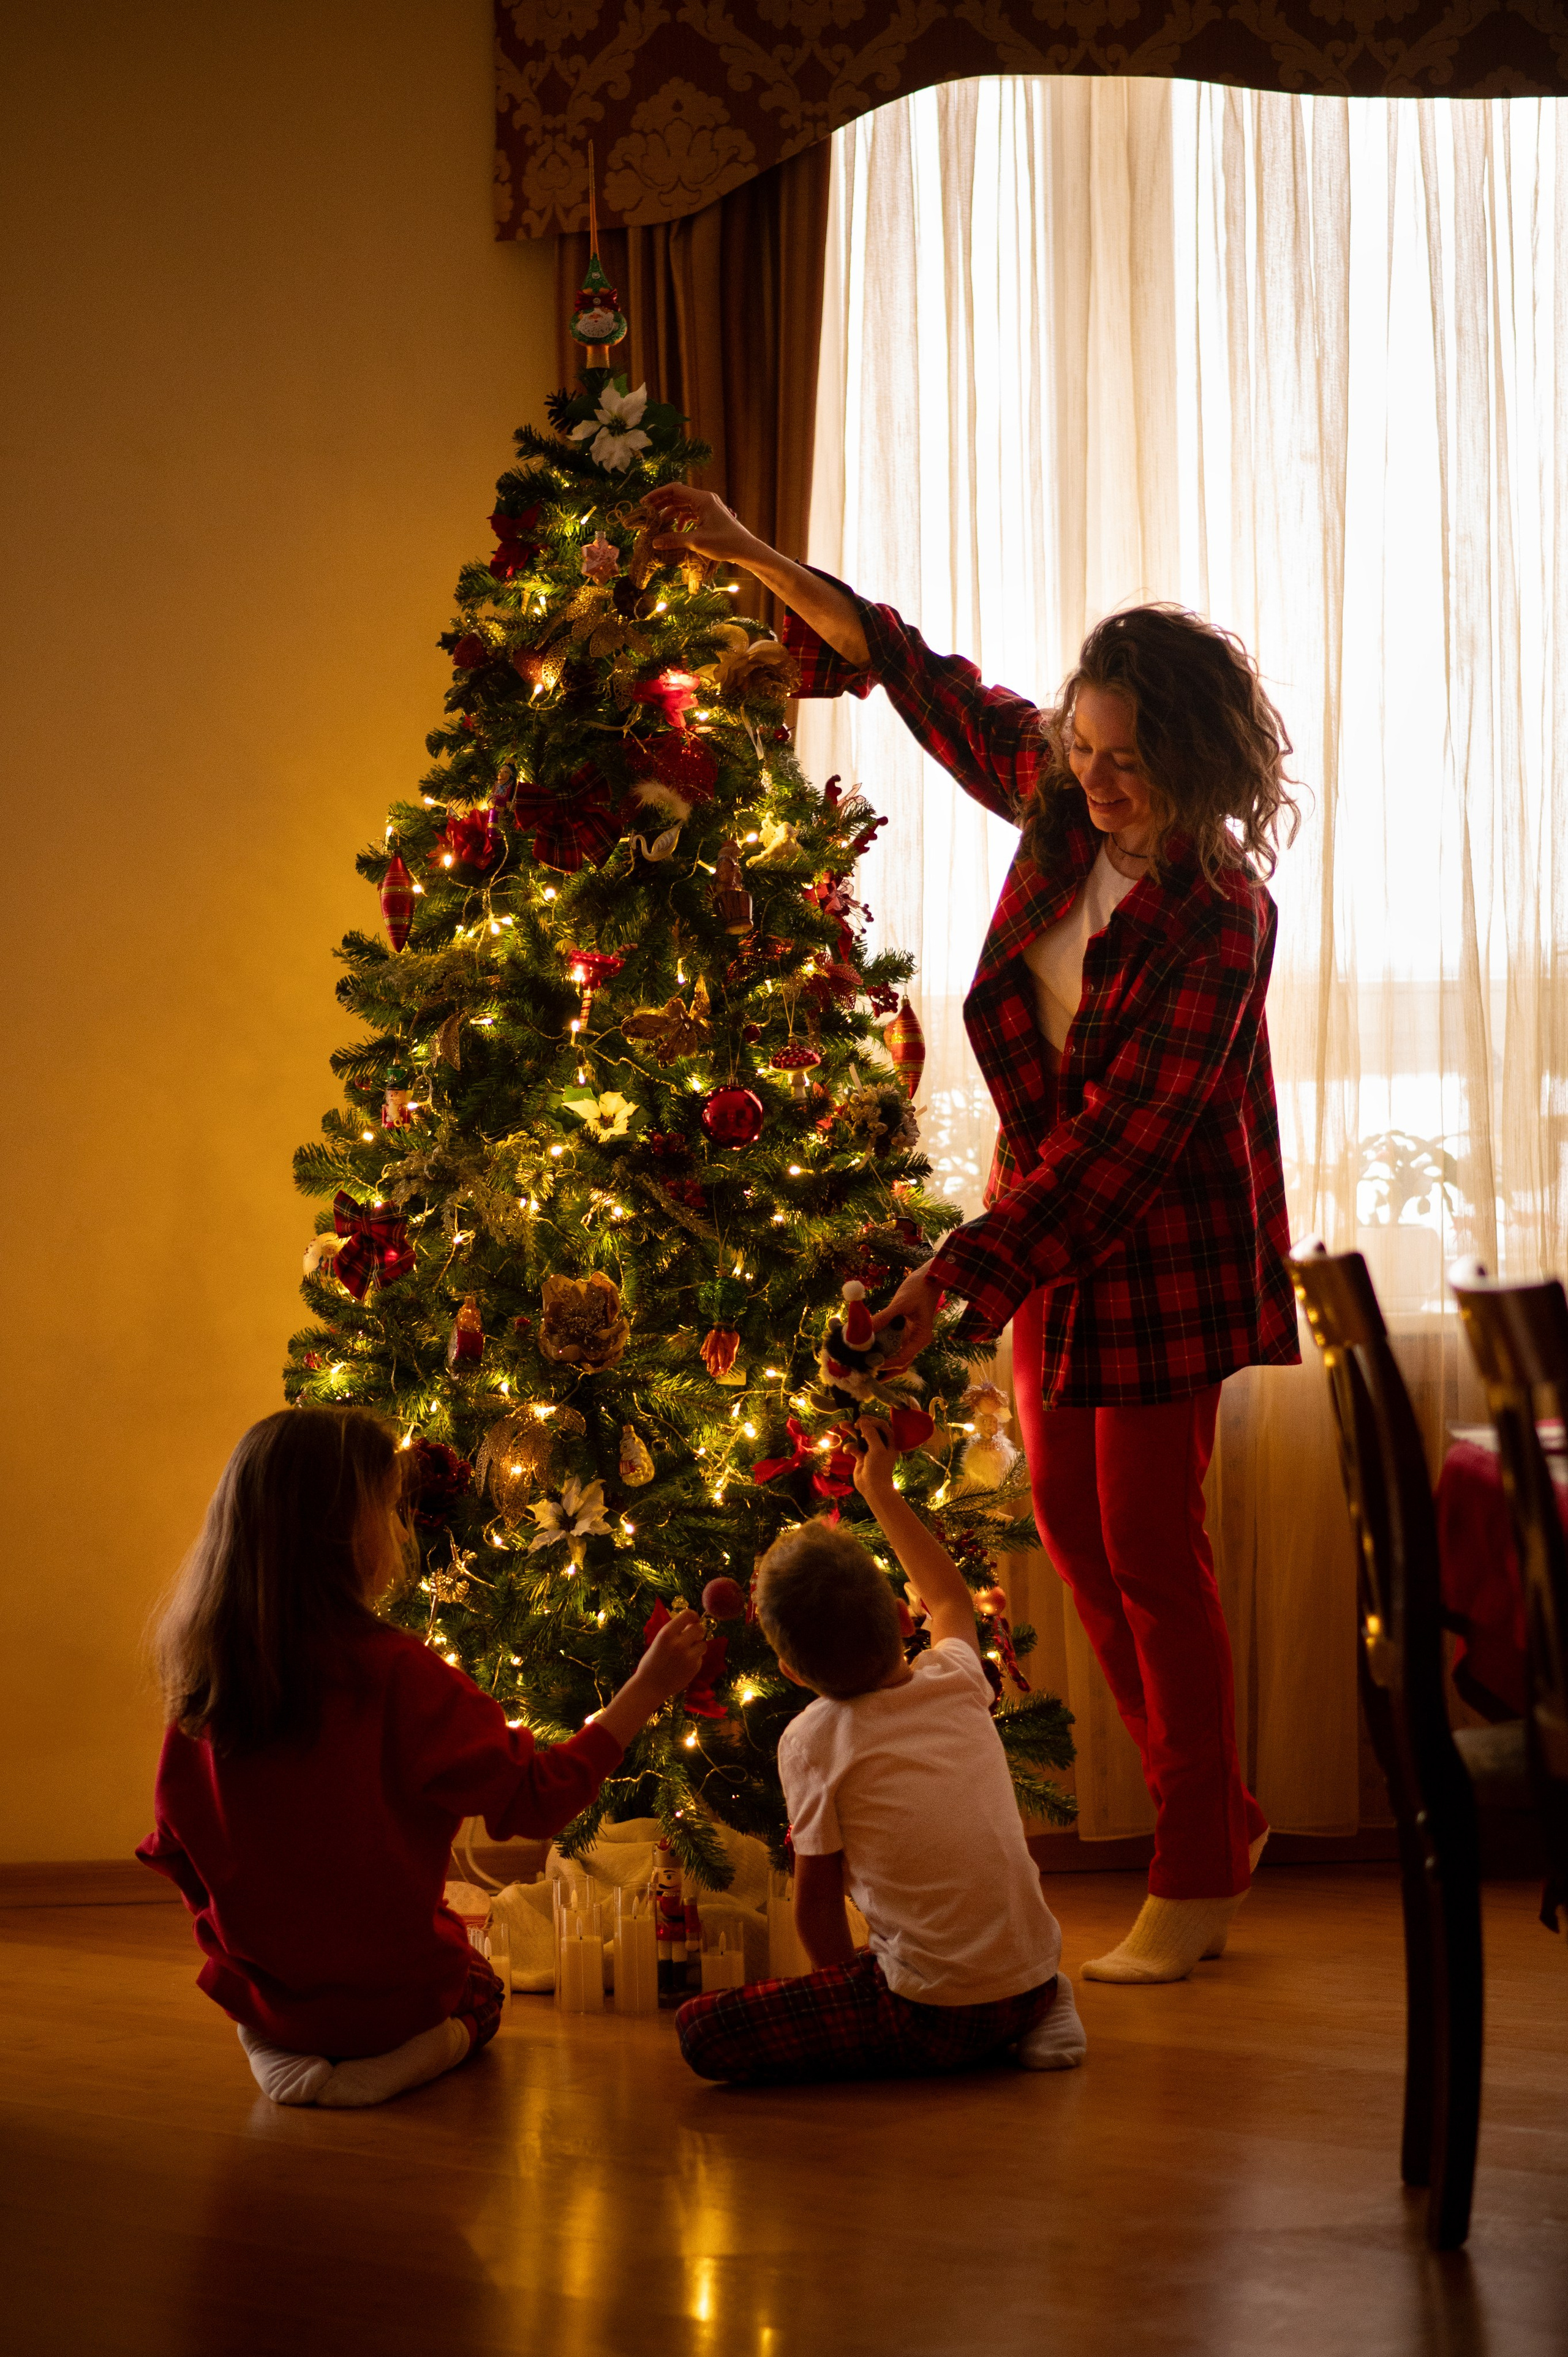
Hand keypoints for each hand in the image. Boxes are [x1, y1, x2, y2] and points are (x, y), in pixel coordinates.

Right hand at [638, 484, 761, 567]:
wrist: (746, 549)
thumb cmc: (725, 543)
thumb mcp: (697, 542)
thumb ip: (674, 539)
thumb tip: (654, 542)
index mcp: (702, 499)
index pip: (674, 489)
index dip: (657, 495)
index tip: (644, 503)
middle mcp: (705, 499)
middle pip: (678, 496)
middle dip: (662, 503)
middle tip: (647, 513)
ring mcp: (708, 507)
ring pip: (684, 505)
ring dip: (671, 513)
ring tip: (659, 523)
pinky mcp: (710, 516)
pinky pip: (691, 513)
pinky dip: (681, 519)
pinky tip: (676, 530)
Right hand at [638, 1608, 708, 1701]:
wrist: (650, 1686)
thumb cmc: (651, 1662)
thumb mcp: (659, 1641)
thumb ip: (674, 1632)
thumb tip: (691, 1623)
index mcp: (667, 1633)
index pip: (688, 1614)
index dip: (693, 1616)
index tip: (693, 1620)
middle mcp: (679, 1643)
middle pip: (699, 1628)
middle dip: (697, 1631)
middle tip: (692, 1637)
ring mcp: (688, 1656)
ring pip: (703, 1644)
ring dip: (698, 1646)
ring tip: (687, 1653)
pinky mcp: (694, 1668)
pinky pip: (700, 1658)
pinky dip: (695, 1659)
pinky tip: (684, 1666)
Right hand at [850, 1414, 897, 1502]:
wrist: (873, 1487)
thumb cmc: (879, 1467)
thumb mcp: (877, 1448)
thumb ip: (871, 1433)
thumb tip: (863, 1421)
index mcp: (889, 1441)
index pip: (881, 1424)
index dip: (871, 1421)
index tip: (861, 1423)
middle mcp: (880, 1444)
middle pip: (869, 1428)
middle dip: (860, 1424)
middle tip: (852, 1422)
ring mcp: (870, 1450)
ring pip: (860, 1436)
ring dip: (852, 1432)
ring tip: (841, 1425)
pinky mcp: (861, 1456)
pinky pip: (854, 1447)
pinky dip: (850, 1447)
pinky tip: (847, 1451)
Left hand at [870, 1263, 941, 1369]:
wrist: (930, 1276)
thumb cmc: (920, 1288)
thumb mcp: (901, 1302)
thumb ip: (884, 1317)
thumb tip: (865, 1331)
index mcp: (920, 1337)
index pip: (903, 1359)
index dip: (886, 1364)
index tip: (869, 1362)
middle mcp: (916, 1340)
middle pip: (900, 1363)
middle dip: (883, 1368)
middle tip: (864, 1369)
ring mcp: (909, 1336)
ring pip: (895, 1354)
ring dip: (880, 1358)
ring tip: (863, 1360)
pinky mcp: (903, 1330)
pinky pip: (891, 1342)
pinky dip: (880, 1345)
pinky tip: (867, 1344)